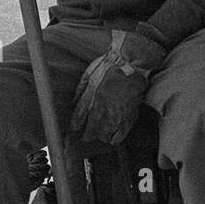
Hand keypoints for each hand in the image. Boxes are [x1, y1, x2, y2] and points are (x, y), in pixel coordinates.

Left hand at [69, 30, 166, 145]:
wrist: (131, 64)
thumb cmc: (110, 65)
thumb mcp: (89, 74)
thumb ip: (80, 89)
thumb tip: (74, 101)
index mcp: (90, 98)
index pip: (77, 119)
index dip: (74, 126)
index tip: (73, 129)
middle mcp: (101, 110)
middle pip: (91, 132)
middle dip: (88, 135)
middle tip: (87, 135)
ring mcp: (115, 115)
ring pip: (104, 136)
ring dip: (101, 136)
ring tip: (101, 135)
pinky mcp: (128, 117)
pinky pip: (120, 136)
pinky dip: (115, 139)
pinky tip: (113, 138)